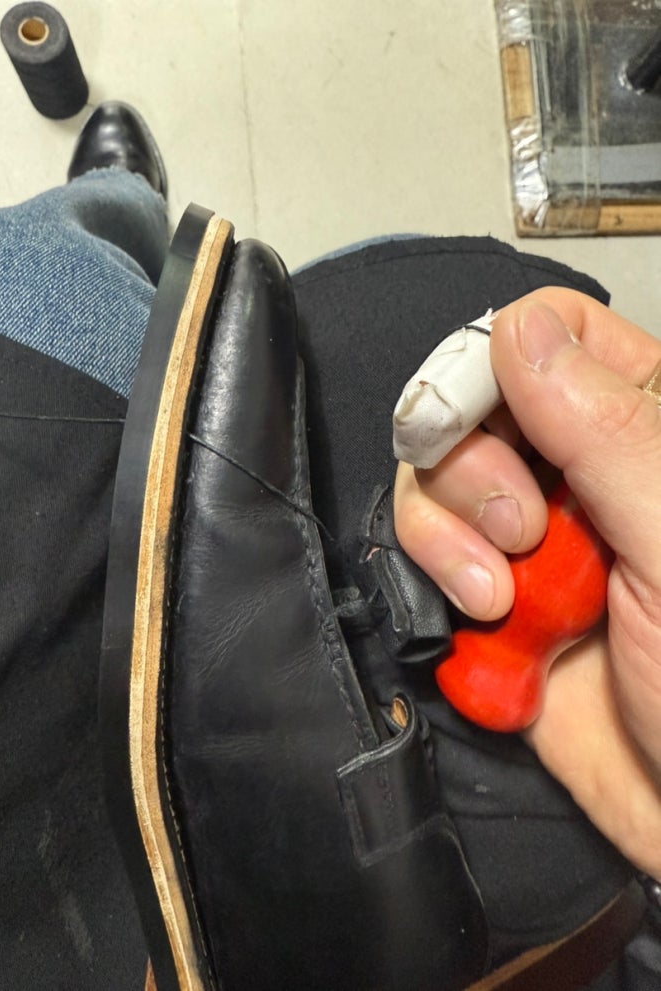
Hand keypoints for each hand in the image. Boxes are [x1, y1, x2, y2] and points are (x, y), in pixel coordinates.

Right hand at [394, 287, 660, 876]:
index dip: (497, 362)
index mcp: (645, 435)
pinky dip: (437, 588)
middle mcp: (581, 476)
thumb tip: (519, 330)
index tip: (475, 415)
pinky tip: (487, 627)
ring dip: (447, 535)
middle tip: (518, 526)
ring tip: (497, 594)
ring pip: (434, 484)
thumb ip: (607, 432)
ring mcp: (531, 543)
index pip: (553, 337)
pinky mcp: (490, 606)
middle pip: (470, 407)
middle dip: (469, 466)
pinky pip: (424, 564)